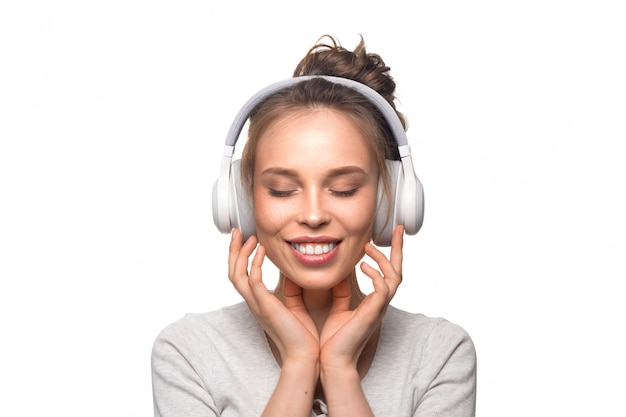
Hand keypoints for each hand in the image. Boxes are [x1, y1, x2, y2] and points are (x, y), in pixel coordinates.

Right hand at [228, 229, 319, 364]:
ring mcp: (257, 305)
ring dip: (241, 254)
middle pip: (232, 272)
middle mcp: (253, 303)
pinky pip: (254, 280)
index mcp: (258, 303)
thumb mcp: (294, 307)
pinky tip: (263, 251)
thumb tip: (293, 274)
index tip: (246, 240)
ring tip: (251, 238)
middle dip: (234, 251)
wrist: (304, 356)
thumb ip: (290, 291)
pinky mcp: (266, 306)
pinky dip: (255, 263)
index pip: (240, 276)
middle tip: (238, 232)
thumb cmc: (302, 335)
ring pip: (237, 275)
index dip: (240, 257)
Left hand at [319, 225, 403, 370]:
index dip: (389, 255)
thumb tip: (337, 273)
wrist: (332, 360)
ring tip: (367, 248)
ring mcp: (379, 308)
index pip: (388, 273)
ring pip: (394, 277)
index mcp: (374, 302)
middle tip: (397, 229)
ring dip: (382, 259)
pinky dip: (377, 274)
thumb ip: (340, 291)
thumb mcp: (337, 307)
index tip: (388, 236)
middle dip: (398, 249)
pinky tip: (364, 267)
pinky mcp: (374, 312)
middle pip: (398, 271)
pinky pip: (384, 288)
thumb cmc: (335, 339)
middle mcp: (380, 304)